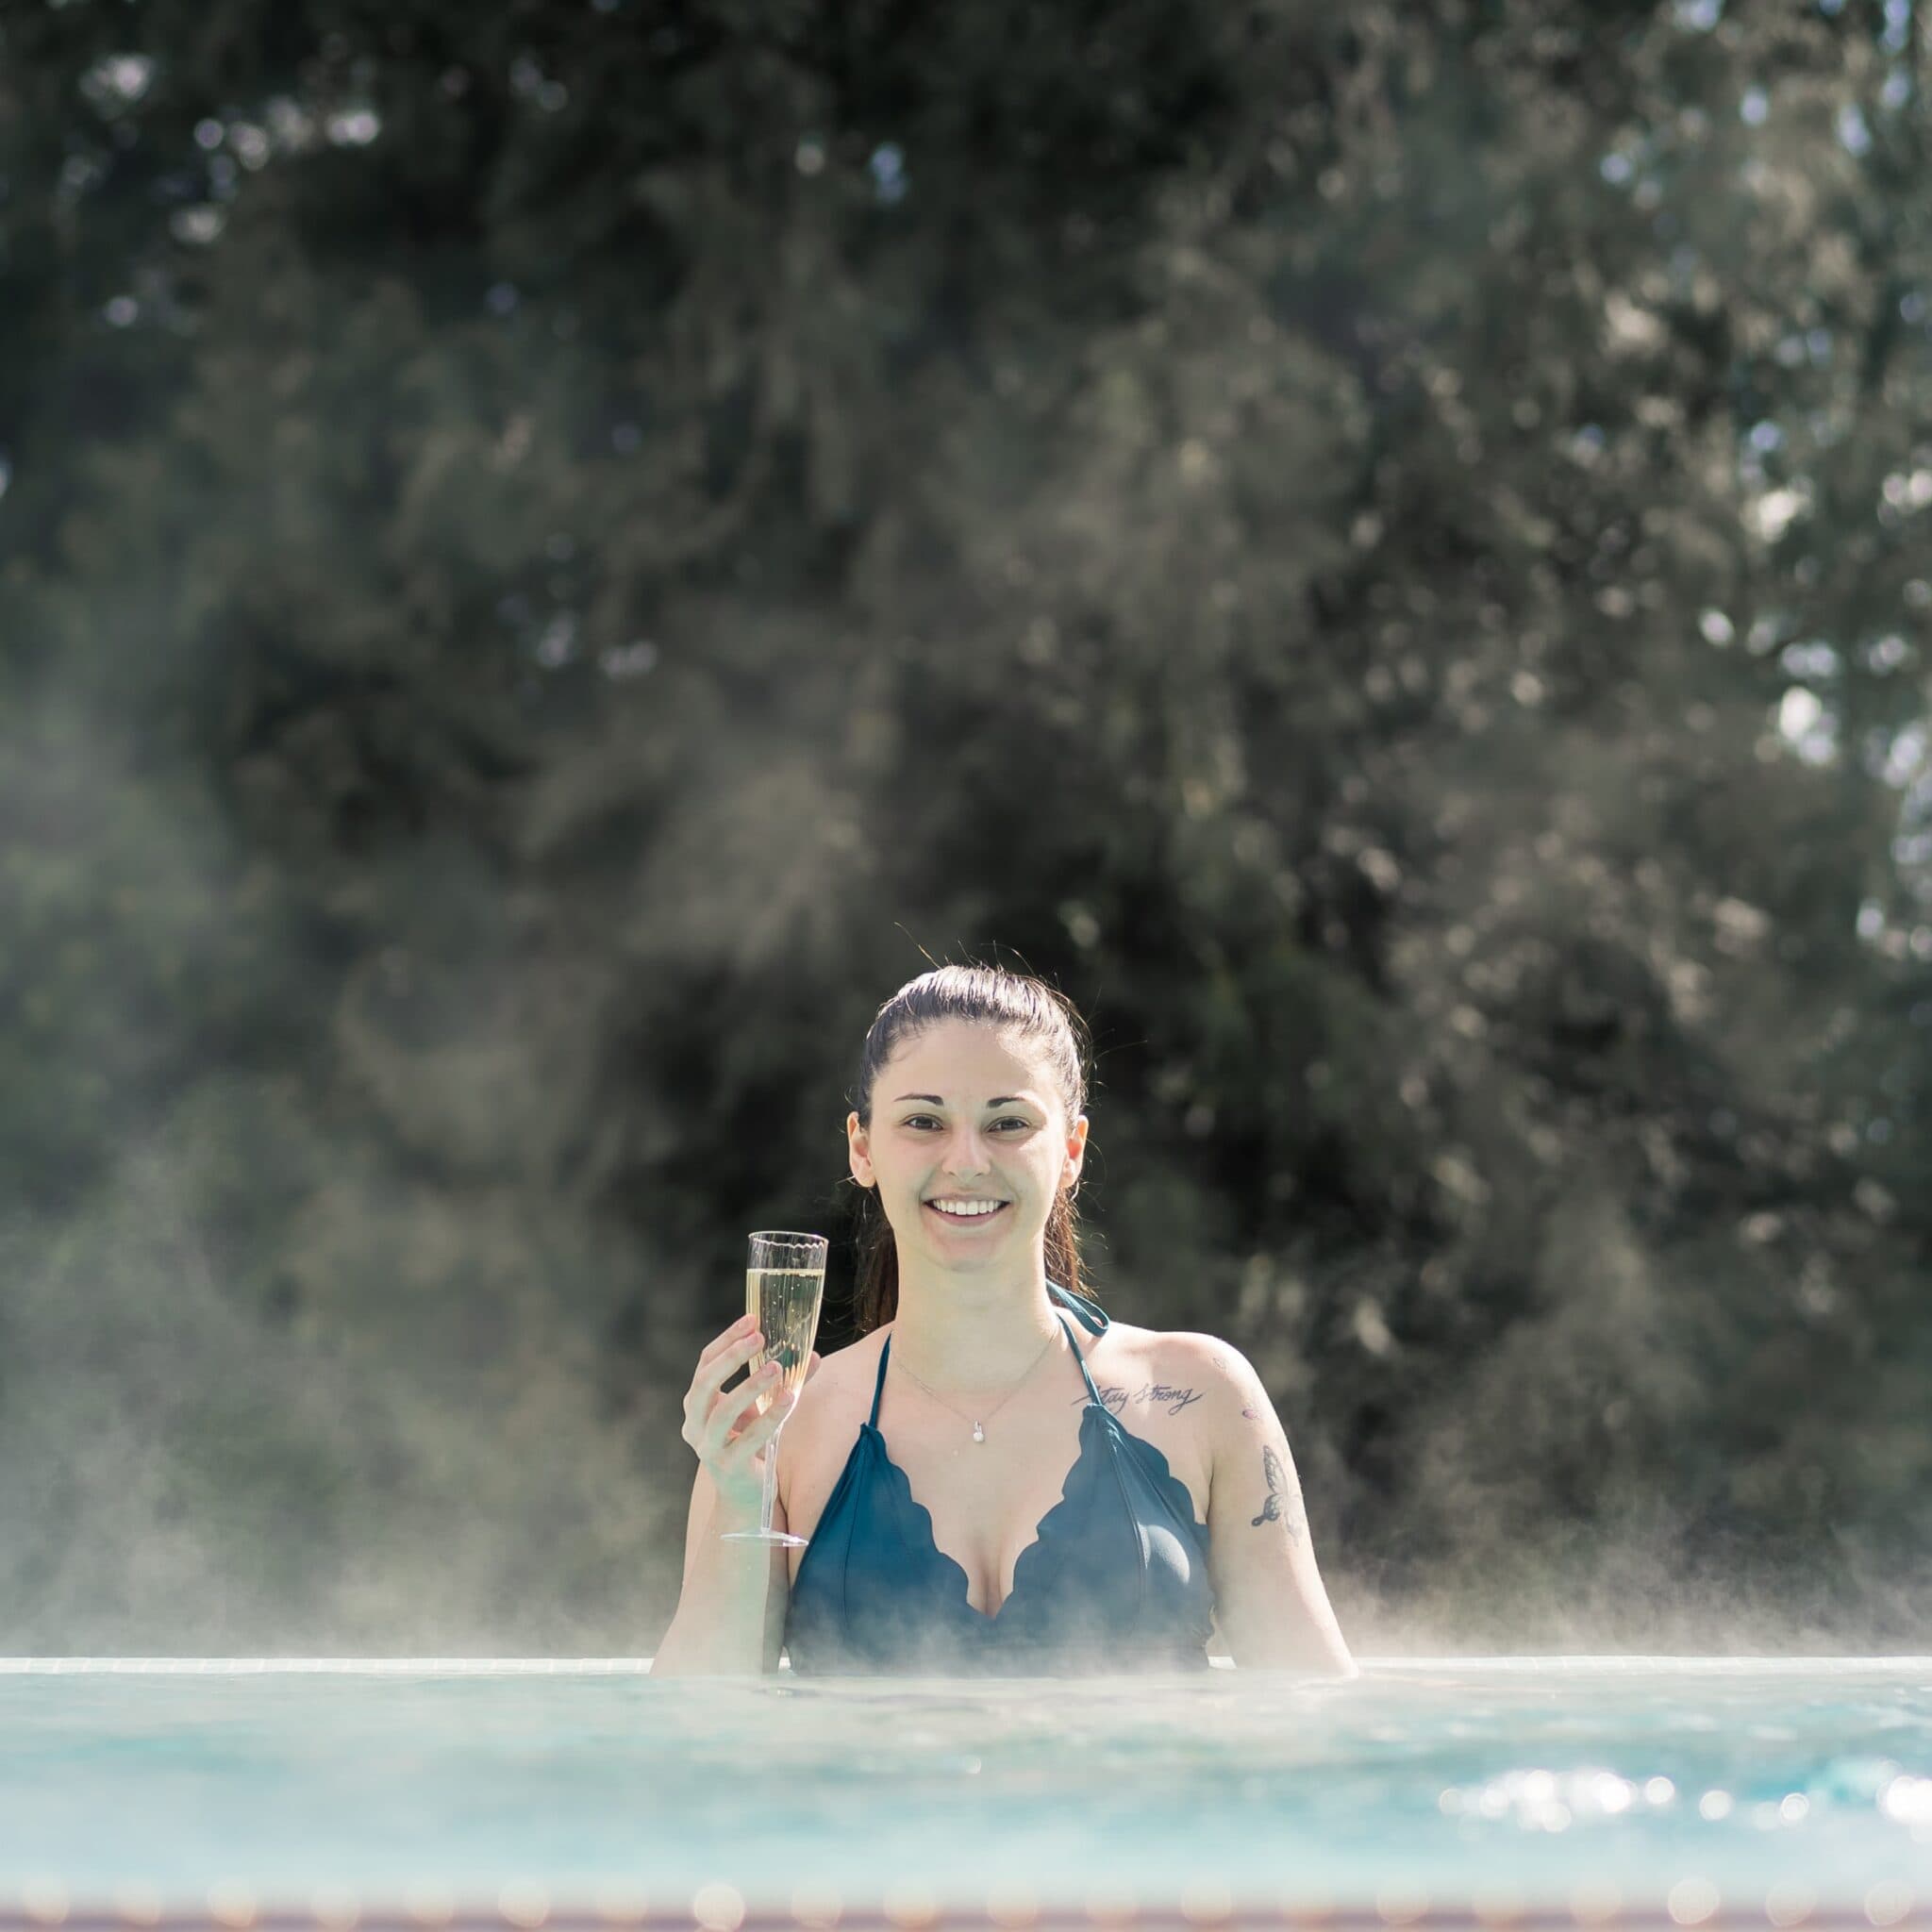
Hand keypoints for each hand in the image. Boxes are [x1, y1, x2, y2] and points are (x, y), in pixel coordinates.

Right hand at [680, 1312, 822, 1515]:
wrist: (748, 1496)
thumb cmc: (753, 1445)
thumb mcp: (765, 1407)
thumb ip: (786, 1382)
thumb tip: (814, 1356)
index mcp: (697, 1405)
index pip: (705, 1363)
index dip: (726, 1340)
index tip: (753, 1319)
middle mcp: (695, 1425)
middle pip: (704, 1384)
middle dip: (731, 1357)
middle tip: (759, 1336)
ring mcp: (708, 1448)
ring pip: (722, 1412)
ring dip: (750, 1385)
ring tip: (776, 1367)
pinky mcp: (728, 1468)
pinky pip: (749, 1439)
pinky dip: (770, 1416)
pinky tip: (790, 1398)